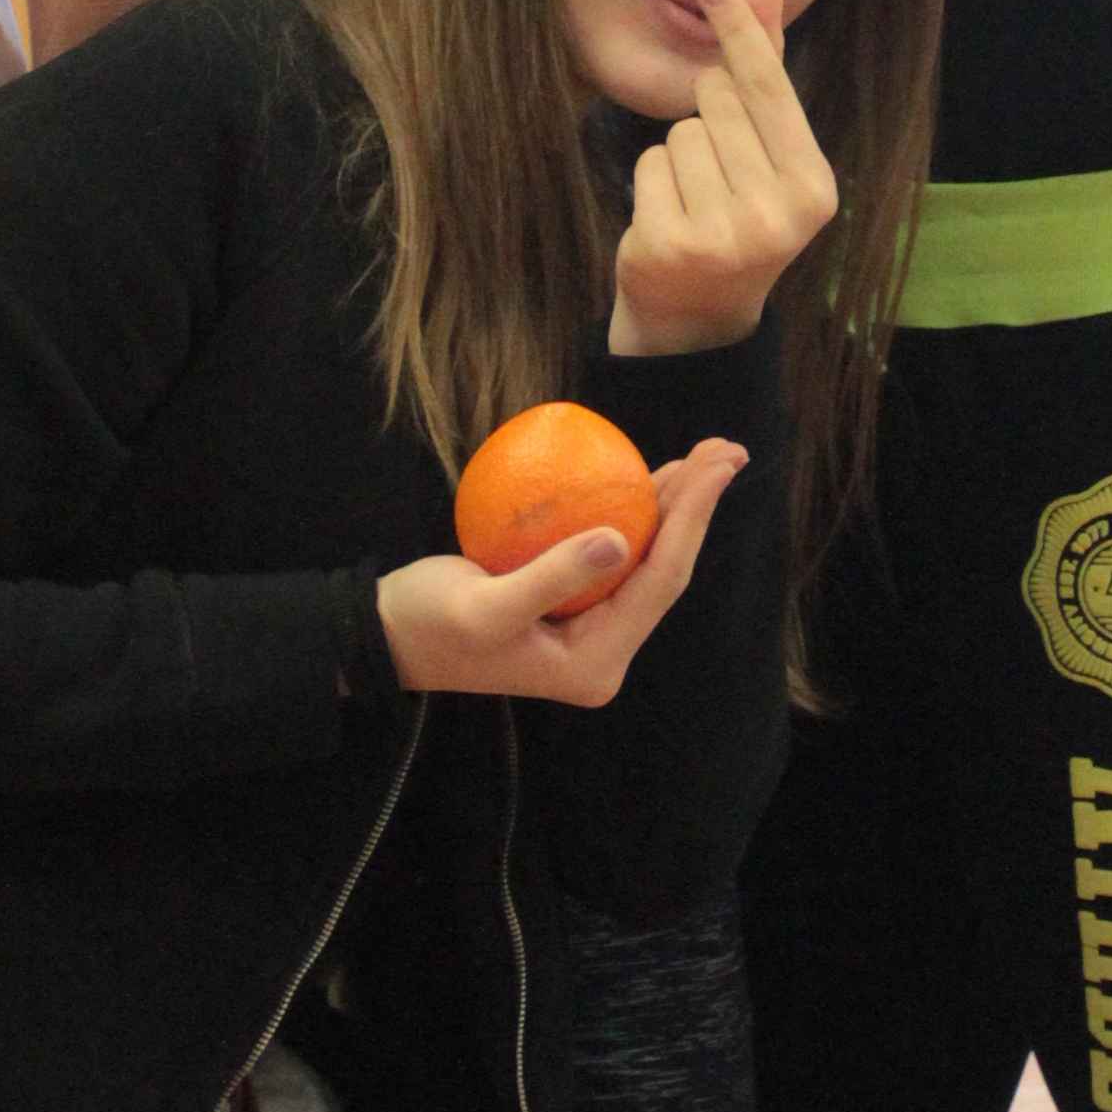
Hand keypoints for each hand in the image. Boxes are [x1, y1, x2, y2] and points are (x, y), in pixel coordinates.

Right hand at [377, 441, 745, 698]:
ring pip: (645, 558)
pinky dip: (631, 510)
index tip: (715, 465)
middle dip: (696, 508)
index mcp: (595, 663)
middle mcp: (602, 650)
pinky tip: (646, 473)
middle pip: (664, 568)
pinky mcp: (570, 604)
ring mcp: (587, 628)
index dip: (692, 519)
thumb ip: (552, 578)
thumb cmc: (428, 624)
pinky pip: (613, 552)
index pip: (659, 581)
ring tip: (704, 454)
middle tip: (725, 448)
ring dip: (673, 506)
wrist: (386, 636)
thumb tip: (619, 538)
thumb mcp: (484, 606)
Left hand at [611, 0, 839, 355]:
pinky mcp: (672, 245)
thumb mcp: (766, 152)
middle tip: (720, 176)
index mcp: (814, 187)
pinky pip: (649, 165)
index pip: (769, 89)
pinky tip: (669, 220)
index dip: (739, 31)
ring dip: (678, 156)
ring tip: (696, 202)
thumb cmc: (737, 217)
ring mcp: (725, 234)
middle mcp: (778, 213)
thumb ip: (766, 68)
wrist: (698, 319)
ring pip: (680, 132)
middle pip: (717, 102)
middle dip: (710, 120)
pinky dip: (651, 183)